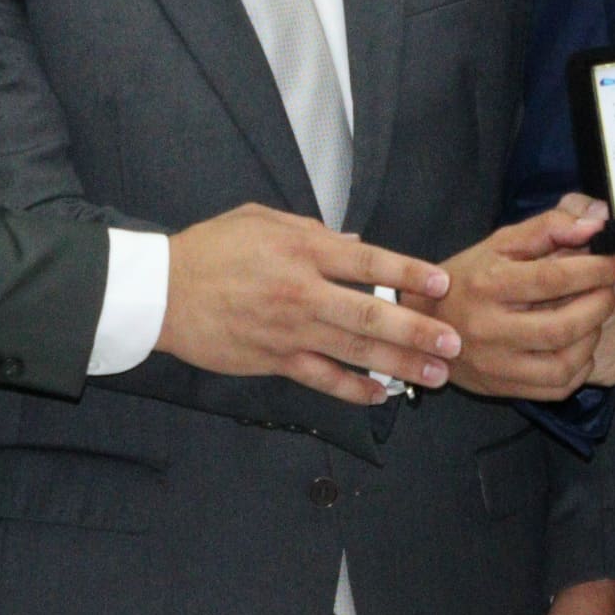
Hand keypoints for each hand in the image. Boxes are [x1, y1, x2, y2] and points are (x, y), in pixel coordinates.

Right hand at [158, 205, 458, 404]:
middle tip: (453, 343)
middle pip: (372, 315)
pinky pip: (322, 378)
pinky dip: (352, 389)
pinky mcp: (274, 360)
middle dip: (418, 331)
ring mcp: (290, 330)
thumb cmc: (210, 249)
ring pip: (355, 352)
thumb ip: (312, 229)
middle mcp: (303, 291)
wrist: (161, 291)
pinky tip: (379, 396)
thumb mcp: (261, 219)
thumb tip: (356, 244)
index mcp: (303, 249)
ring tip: (433, 375)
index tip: (440, 283)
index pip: (369, 262)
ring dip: (399, 365)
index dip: (409, 274)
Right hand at [432, 203, 614, 399]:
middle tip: (610, 290)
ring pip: (562, 364)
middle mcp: (489, 328)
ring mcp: (496, 364)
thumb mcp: (501, 243)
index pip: (553, 278)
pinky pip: (556, 388)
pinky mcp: (502, 388)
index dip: (595, 270)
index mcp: (488, 285)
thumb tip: (595, 224)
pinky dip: (579, 368)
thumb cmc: (468, 277)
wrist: (424, 322)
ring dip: (592, 339)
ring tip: (594, 318)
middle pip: (562, 326)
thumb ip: (549, 227)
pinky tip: (579, 347)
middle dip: (600, 306)